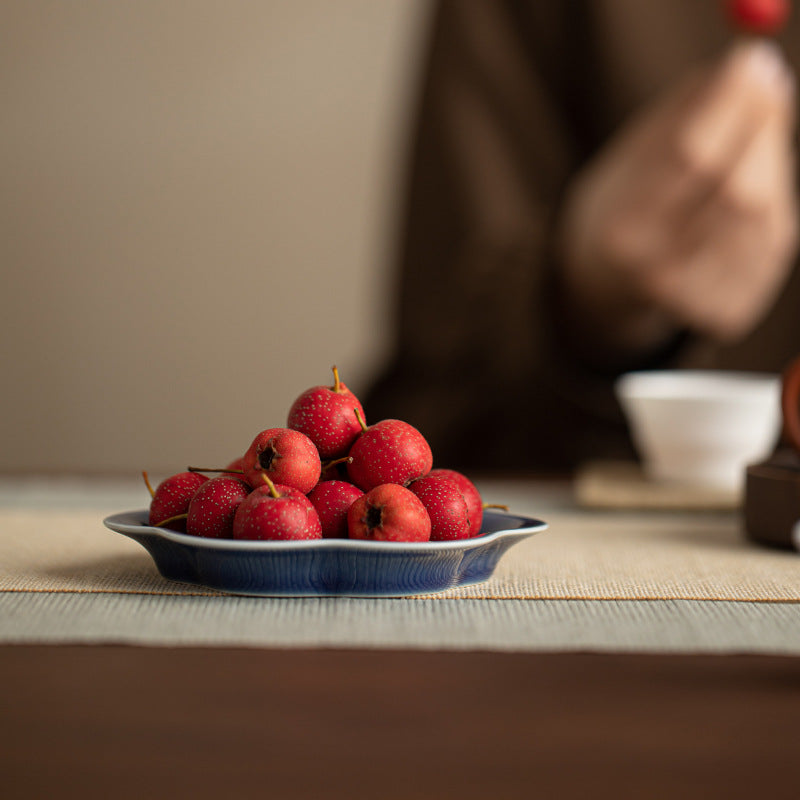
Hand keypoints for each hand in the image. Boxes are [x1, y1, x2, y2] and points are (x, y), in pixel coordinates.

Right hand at [558, 42, 797, 365]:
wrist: (605, 290)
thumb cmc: (620, 210)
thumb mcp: (627, 161)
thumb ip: (680, 115)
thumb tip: (752, 71)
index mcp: (619, 233)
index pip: (689, 159)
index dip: (729, 105)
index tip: (751, 63)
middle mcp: (656, 274)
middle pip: (738, 192)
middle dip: (763, 127)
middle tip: (769, 86)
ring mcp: (696, 299)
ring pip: (766, 215)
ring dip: (770, 163)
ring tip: (746, 147)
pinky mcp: (728, 312)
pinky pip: (775, 243)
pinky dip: (774, 203)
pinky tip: (747, 195)